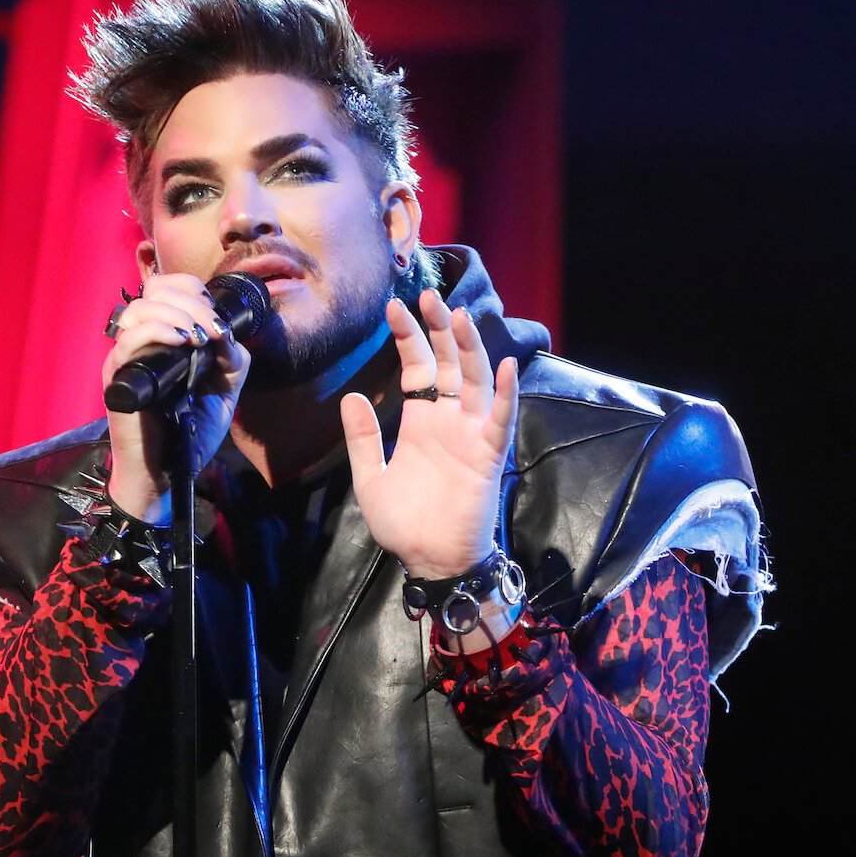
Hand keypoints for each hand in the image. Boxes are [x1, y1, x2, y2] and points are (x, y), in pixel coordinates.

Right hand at [102, 274, 249, 521]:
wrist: (166, 472)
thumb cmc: (188, 431)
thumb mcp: (224, 391)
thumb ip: (232, 361)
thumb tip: (227, 335)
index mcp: (163, 338)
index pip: (169, 289)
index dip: (194, 292)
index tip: (216, 323)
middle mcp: (142, 342)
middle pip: (155, 291)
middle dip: (192, 303)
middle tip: (212, 332)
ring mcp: (126, 358)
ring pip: (140, 309)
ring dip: (176, 315)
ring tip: (196, 338)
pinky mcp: (117, 377)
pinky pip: (129, 341)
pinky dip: (157, 332)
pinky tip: (181, 343)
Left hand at [340, 289, 517, 577]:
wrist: (431, 561)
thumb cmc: (403, 523)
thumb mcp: (370, 477)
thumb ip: (363, 438)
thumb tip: (351, 396)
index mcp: (419, 421)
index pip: (417, 366)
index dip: (408, 336)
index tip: (393, 306)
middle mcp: (447, 420)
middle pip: (448, 363)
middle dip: (439, 329)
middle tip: (426, 295)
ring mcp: (471, 434)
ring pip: (474, 381)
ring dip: (469, 349)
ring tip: (458, 317)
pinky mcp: (489, 455)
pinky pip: (500, 419)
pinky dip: (503, 393)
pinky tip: (504, 366)